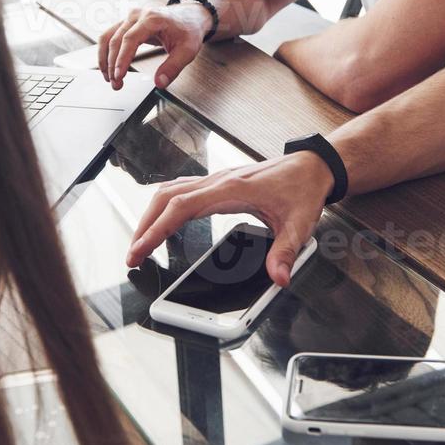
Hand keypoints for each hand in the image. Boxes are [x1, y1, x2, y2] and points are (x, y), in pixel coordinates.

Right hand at [97, 3, 211, 89]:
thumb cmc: (189, 30)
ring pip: (108, 37)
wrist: (191, 16)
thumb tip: (159, 82)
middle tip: (116, 84)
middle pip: (116, 40)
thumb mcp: (187, 50)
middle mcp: (138, 15)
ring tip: (109, 78)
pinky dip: (106, 52)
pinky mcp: (127, 22)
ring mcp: (130, 17)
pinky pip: (110, 36)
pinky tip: (108, 67)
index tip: (119, 76)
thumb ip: (173, 67)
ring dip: (105, 59)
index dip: (122, 59)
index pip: (130, 39)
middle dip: (112, 65)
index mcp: (152, 18)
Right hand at [125, 151, 333, 284]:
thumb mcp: (300, 225)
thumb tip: (278, 279)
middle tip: (133, 256)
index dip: (156, 229)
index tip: (140, 250)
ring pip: (170, 191)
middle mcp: (218, 181)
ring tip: (142, 243)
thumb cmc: (303, 189)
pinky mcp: (219, 183)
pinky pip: (182, 189)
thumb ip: (286, 253)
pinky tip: (162, 221)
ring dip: (151, 215)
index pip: (181, 207)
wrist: (312, 166)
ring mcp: (216, 180)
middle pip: (166, 198)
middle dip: (144, 226)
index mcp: (231, 190)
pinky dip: (165, 206)